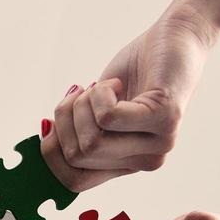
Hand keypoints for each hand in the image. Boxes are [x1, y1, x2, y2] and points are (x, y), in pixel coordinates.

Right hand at [46, 16, 211, 191]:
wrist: (176, 38)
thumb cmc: (134, 71)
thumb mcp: (98, 108)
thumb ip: (78, 131)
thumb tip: (43, 140)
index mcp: (128, 165)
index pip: (74, 182)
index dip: (50, 153)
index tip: (52, 121)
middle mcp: (147, 161)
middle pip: (77, 157)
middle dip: (65, 119)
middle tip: (82, 94)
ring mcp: (160, 143)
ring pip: (91, 141)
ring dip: (83, 104)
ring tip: (102, 86)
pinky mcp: (165, 118)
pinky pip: (109, 117)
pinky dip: (100, 93)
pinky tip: (117, 82)